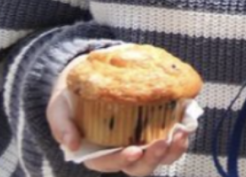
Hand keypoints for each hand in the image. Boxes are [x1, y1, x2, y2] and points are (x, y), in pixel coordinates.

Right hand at [46, 56, 189, 174]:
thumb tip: (71, 144)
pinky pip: (171, 136)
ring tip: (181, 133)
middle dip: (153, 158)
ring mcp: (140, 140)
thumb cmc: (70, 100)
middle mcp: (121, 151)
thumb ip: (62, 126)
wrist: (86, 79)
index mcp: (96, 153)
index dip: (121, 160)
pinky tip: (187, 121)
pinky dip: (181, 132)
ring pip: (160, 156)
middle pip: (140, 166)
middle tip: (162, 142)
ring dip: (173, 149)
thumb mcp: (58, 110)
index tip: (133, 151)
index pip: (109, 162)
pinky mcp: (155, 125)